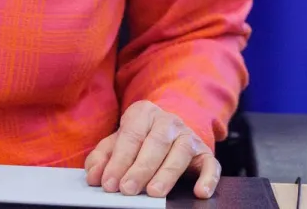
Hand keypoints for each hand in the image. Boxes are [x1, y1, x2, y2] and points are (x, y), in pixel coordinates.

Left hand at [85, 101, 218, 198]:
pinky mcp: (205, 152)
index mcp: (143, 113)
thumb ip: (103, 156)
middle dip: (140, 169)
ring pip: (180, 153)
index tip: (109, 183)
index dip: (119, 161)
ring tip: (154, 192)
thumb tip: (95, 175)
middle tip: (127, 189)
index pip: (130, 136)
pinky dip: (208, 178)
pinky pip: (211, 164)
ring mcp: (189, 135)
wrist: (170, 129)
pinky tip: (200, 192)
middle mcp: (168, 121)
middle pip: (155, 144)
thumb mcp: (118, 142)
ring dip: (166, 174)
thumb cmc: (140, 138)